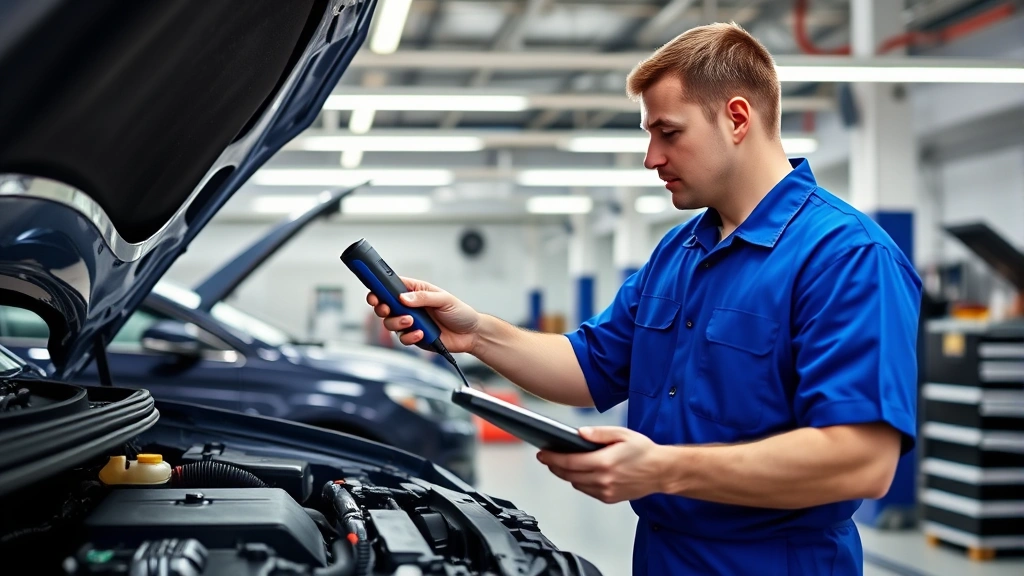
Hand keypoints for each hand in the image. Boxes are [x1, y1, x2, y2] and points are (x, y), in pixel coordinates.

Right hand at [366, 277, 480, 352]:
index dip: (379, 288)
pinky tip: (421, 334)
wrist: (470, 334)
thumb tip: (403, 297)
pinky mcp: (414, 336)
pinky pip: (402, 338)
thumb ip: (423, 298)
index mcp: (415, 291)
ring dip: (397, 323)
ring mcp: (410, 322)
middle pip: (384, 305)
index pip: (391, 286)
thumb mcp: (444, 299)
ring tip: (412, 322)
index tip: (373, 291)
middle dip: (381, 308)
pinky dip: (409, 337)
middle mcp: (409, 306)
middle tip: (386, 309)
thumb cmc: (460, 312)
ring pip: (390, 323)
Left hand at [537, 426, 665, 503]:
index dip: (552, 457)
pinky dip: (579, 481)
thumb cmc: (644, 450)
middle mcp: (603, 479)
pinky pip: (587, 490)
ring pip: (576, 484)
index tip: (542, 453)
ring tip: (560, 463)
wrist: (661, 471)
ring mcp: (606, 491)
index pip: (570, 461)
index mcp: (604, 462)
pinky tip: (579, 472)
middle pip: (569, 474)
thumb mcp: (622, 433)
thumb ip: (598, 433)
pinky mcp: (609, 498)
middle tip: (546, 457)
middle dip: (554, 466)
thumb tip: (579, 433)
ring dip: (566, 474)